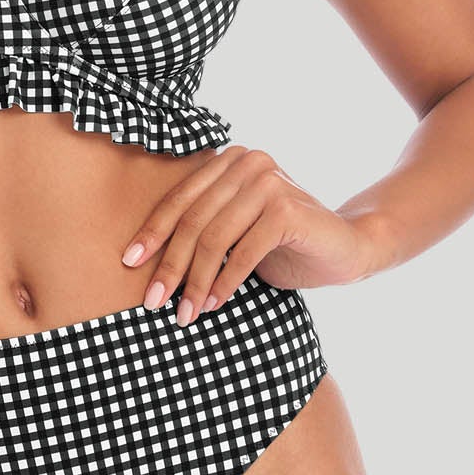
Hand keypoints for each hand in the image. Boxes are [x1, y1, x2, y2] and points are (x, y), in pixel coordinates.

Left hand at [120, 145, 370, 322]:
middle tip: (152, 302)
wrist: (346, 249)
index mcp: (230, 161)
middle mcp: (249, 163)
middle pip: (193, 220)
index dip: (152, 232)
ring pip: (215, 238)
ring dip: (196, 282)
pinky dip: (225, 283)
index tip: (128, 263)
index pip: (181, 199)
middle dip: (169, 266)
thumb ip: (202, 227)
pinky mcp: (288, 209)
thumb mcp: (235, 231)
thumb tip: (142, 259)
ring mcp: (270, 183)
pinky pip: (243, 253)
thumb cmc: (283, 244)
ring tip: (184, 313)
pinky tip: (214, 305)